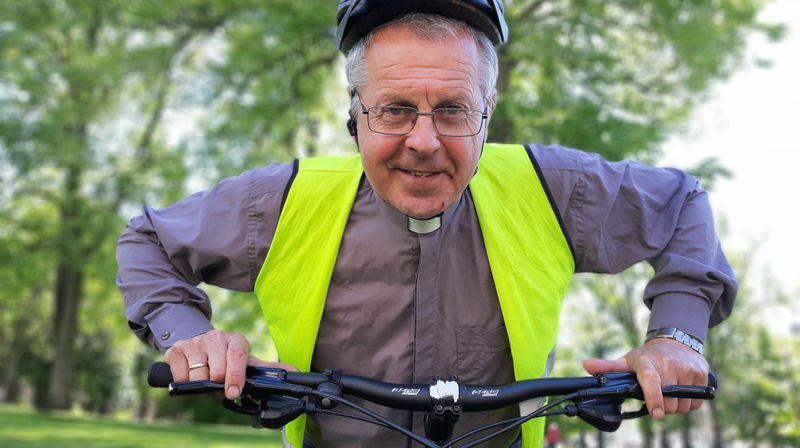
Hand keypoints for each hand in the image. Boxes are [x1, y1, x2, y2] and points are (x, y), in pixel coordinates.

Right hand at [164, 329, 296, 399]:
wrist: (197, 342)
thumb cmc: (225, 357)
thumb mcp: (246, 360)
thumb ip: (268, 368)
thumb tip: (295, 371)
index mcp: (235, 341)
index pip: (237, 358)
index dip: (236, 377)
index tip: (233, 392)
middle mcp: (215, 338)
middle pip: (217, 372)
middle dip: (217, 384)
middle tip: (218, 384)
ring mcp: (195, 342)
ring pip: (198, 375)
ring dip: (201, 384)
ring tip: (205, 378)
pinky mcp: (175, 349)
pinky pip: (179, 374)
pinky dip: (183, 381)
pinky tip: (189, 374)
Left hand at [582, 338, 708, 418]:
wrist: (676, 340)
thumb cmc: (648, 356)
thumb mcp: (628, 360)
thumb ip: (608, 367)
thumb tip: (586, 366)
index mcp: (648, 363)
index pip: (651, 381)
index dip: (654, 397)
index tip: (656, 412)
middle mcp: (670, 364)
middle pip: (669, 402)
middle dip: (662, 406)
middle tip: (657, 397)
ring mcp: (687, 369)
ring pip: (683, 405)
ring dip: (676, 406)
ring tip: (669, 393)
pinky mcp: (701, 374)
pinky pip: (697, 402)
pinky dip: (690, 403)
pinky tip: (682, 391)